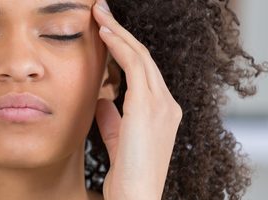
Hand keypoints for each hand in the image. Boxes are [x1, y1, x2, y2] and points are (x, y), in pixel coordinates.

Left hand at [91, 0, 183, 198]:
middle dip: (122, 32)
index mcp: (164, 112)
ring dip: (118, 32)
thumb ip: (113, 119)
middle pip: (144, 57)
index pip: (144, 71)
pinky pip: (135, 66)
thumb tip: (102, 100)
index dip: (125, 48)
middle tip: (102, 12)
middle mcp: (168, 104)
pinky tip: (104, 34)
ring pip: (141, 56)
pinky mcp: (148, 107)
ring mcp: (162, 104)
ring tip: (100, 15)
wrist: (137, 197)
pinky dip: (119, 46)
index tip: (107, 31)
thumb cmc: (127, 177)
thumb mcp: (117, 140)